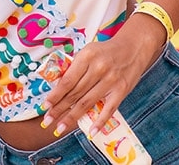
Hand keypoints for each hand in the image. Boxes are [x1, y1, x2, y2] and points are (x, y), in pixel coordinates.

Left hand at [40, 28, 162, 137]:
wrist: (133, 48)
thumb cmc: (105, 51)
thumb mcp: (87, 52)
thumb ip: (74, 68)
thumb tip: (58, 87)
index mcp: (86, 57)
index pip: (68, 80)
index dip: (55, 95)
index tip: (45, 106)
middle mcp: (98, 69)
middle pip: (75, 93)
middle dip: (60, 109)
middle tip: (48, 121)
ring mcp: (111, 81)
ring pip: (88, 102)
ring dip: (73, 117)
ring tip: (60, 128)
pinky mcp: (122, 90)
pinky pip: (109, 109)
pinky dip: (100, 121)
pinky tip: (91, 131)